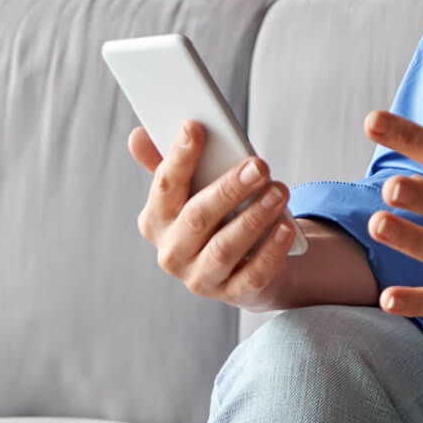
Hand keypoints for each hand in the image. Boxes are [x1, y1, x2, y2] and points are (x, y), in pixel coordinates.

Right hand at [128, 122, 297, 311]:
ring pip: (225, 247)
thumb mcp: (192, 190)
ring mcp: (200, 278)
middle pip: (198, 217)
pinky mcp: (233, 294)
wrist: (242, 266)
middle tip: (259, 165)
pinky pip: (252, 274)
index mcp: (156, 220)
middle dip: (229, 189)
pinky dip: (270, 251)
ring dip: (254, 217)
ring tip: (279, 191)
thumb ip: (168, 163)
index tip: (195, 127)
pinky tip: (284, 227)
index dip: (178, 156)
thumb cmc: (215, 216)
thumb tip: (138, 135)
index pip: (164, 186)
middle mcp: (172, 252)